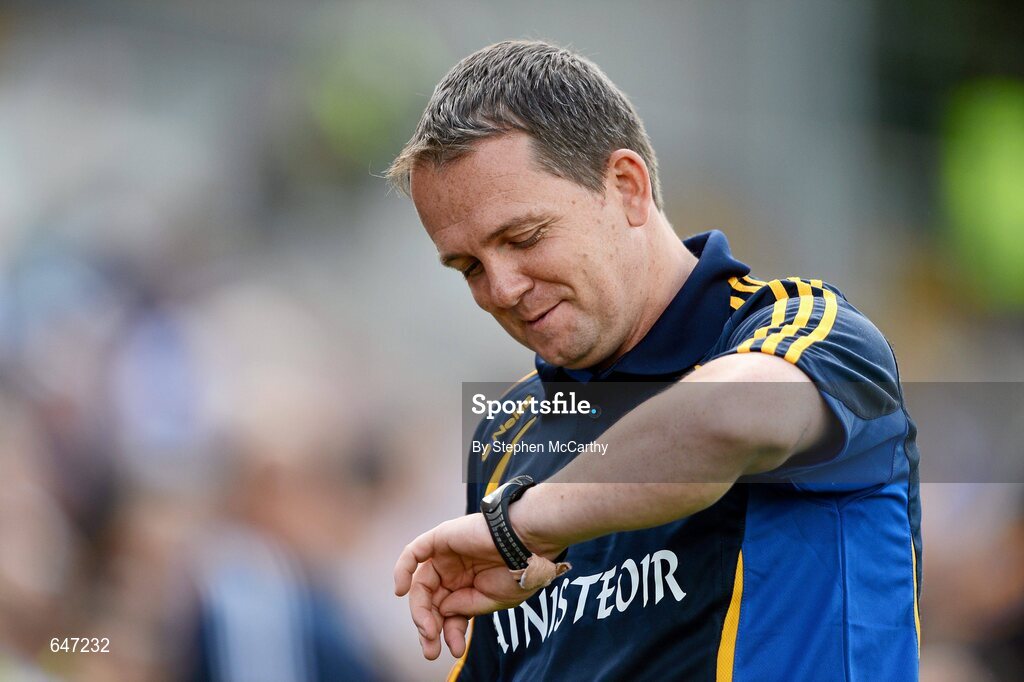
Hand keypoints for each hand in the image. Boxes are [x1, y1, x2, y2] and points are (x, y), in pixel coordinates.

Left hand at [393, 513, 537, 659]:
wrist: (529, 543)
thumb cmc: (518, 571)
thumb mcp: (493, 601)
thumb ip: (465, 607)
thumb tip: (442, 611)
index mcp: (469, 585)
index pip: (448, 611)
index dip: (449, 631)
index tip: (455, 649)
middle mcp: (455, 571)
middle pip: (432, 601)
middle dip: (430, 627)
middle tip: (432, 650)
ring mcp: (446, 555)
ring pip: (422, 584)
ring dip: (420, 610)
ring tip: (428, 631)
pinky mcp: (441, 538)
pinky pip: (413, 553)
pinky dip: (402, 570)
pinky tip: (401, 591)